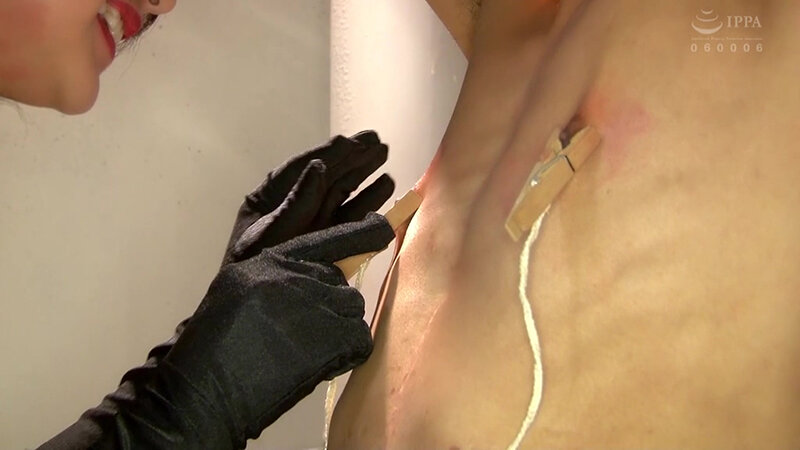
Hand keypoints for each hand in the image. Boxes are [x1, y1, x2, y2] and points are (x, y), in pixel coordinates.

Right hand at [155, 213, 394, 447]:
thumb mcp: (240, 288)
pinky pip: (360, 339)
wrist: (208, 387)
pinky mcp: (336, 337)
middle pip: (341, 281)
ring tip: (305, 350)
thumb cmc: (216, 343)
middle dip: (330, 305)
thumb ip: (277, 277)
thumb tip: (310, 279)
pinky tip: (318, 363)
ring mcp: (321, 304)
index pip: (330, 238)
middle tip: (302, 333)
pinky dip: (347, 353)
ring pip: (353, 308)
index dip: (362, 233)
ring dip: (338, 329)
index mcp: (274, 260)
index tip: (383, 228)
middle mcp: (301, 275)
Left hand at [222, 130, 394, 264]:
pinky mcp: (329, 242)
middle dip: (352, 158)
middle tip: (376, 140)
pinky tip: (385, 187)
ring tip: (384, 156)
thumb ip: (295, 205)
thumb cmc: (251, 272)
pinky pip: (353, 219)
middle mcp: (295, 206)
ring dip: (365, 175)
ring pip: (343, 193)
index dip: (327, 153)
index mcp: (270, 199)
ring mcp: (314, 224)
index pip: (300, 170)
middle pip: (327, 176)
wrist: (256, 312)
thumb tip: (318, 167)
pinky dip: (370, 204)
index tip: (349, 140)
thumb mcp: (267, 237)